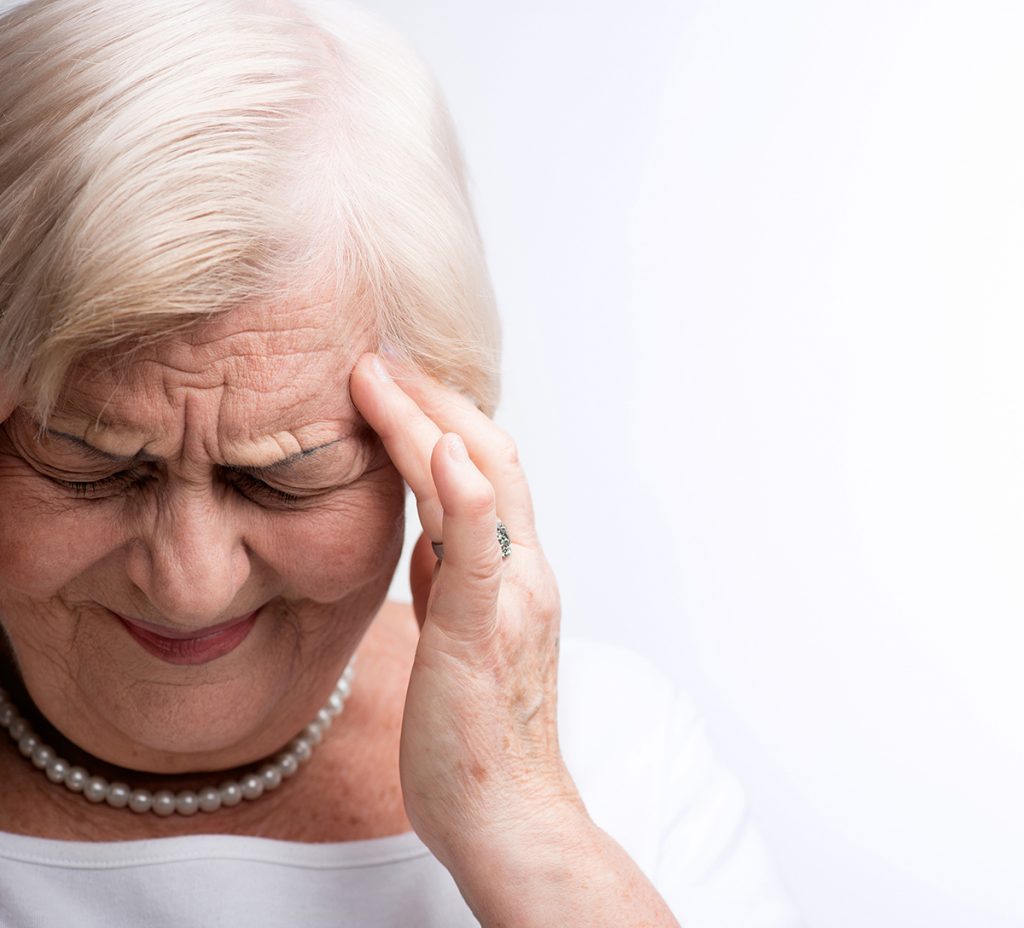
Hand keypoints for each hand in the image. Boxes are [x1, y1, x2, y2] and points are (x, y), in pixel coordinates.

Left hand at [349, 353, 582, 865]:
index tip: (393, 378)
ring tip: (376, 375)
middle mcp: (523, 572)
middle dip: (431, 398)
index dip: (441, 416)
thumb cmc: (477, 732)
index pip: (486, 468)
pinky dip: (463, 497)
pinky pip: (476, 556)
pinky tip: (440, 451)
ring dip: (427, 421)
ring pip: (479, 486)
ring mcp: (508, 600)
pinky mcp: (481, 636)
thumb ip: (451, 580)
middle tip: (377, 354)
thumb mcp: (461, 636)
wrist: (507, 815)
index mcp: (514, 573)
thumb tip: (427, 535)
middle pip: (488, 456)